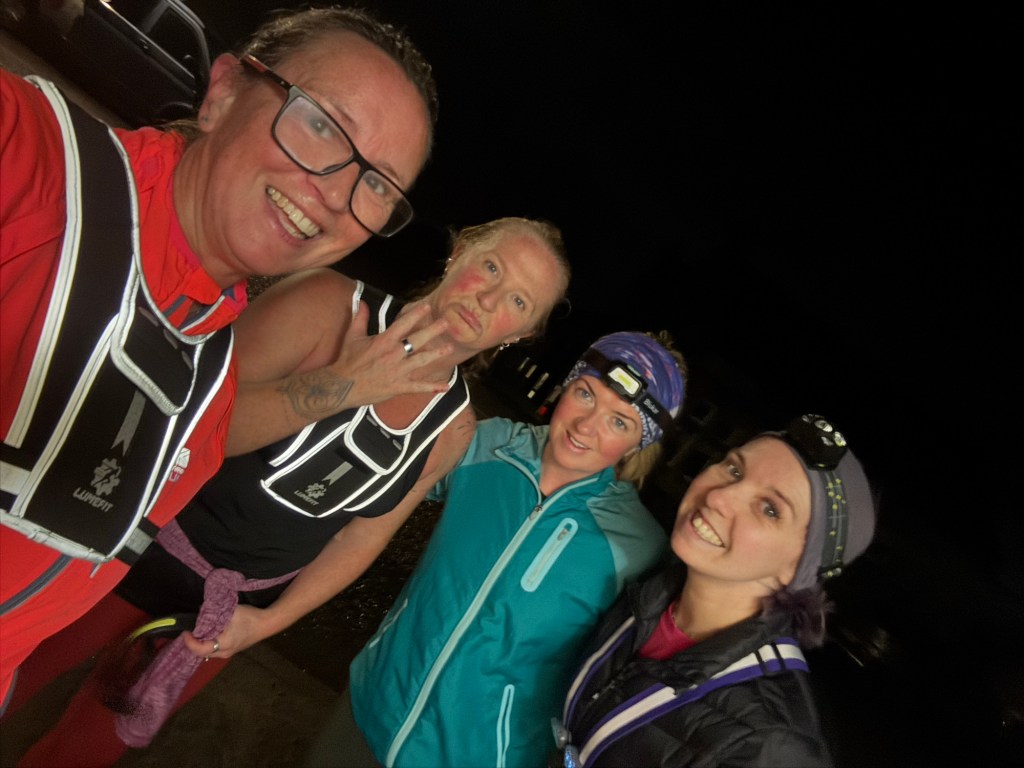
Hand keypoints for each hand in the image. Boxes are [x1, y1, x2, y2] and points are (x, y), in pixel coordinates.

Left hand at [181, 605, 268, 659]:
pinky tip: (208, 632)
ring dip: (200, 643)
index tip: (186, 630)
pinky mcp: (231, 650)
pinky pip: (214, 650)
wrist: (267, 623)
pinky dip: (208, 643)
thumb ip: (215, 612)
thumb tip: (200, 610)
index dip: (190, 642)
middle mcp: (224, 652)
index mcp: (224, 644)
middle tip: (190, 629)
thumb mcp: (232, 612)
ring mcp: (228, 653)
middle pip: (202, 653)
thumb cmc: (250, 617)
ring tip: (198, 630)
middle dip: (193, 643)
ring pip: (208, 652)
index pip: (200, 649)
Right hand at [325, 301, 453, 407]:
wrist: (342, 386)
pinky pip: (418, 387)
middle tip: (446, 323)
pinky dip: (432, 388)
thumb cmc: (347, 361)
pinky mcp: (398, 386)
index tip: (427, 307)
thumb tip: (361, 301)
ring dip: (436, 354)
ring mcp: (397, 371)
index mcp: (384, 341)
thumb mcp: (352, 336)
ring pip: (421, 361)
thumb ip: (360, 318)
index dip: (416, 314)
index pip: (403, 324)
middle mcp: (393, 354)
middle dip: (433, 330)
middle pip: (417, 340)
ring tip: (449, 348)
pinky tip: (445, 387)